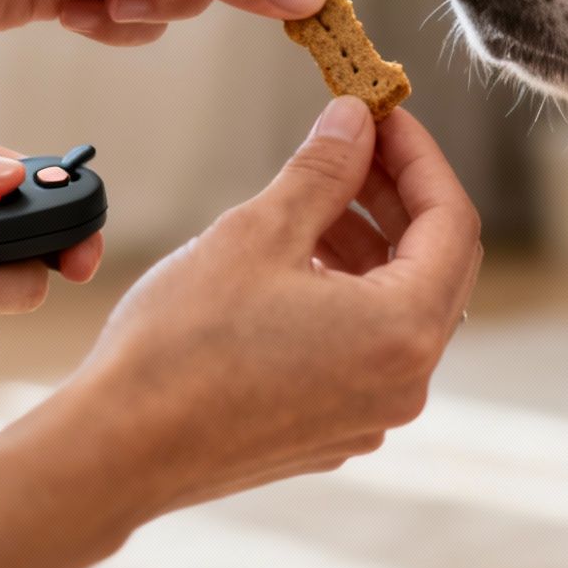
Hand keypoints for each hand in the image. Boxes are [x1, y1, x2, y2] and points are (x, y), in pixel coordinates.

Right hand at [52, 98, 480, 512]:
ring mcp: (370, 414)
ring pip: (398, 306)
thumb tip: (356, 119)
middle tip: (353, 145)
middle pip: (435, 265)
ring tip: (315, 197)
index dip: (420, 158)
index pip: (452, 221)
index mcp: (404, 331)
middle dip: (396, 197)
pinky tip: (297, 260)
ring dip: (369, 243)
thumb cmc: (181, 346)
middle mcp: (405, 382)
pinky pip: (365, 346)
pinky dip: (347, 293)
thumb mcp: (258, 231)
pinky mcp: (333, 429)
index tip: (384, 116)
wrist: (116, 451)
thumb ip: (324, 170)